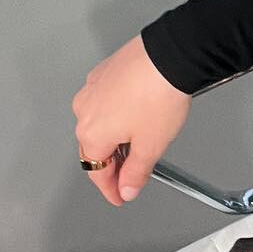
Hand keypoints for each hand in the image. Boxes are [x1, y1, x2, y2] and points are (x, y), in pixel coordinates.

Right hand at [71, 34, 190, 206]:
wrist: (168, 55)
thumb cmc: (158, 94)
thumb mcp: (151, 145)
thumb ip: (137, 172)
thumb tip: (128, 187)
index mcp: (92, 134)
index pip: (97, 173)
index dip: (110, 190)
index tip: (120, 197)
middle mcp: (84, 111)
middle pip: (95, 148)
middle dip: (113, 165)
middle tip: (132, 175)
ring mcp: (92, 89)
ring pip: (99, 123)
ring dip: (115, 138)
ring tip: (140, 142)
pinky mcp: (103, 73)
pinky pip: (105, 102)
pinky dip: (117, 114)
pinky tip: (137, 114)